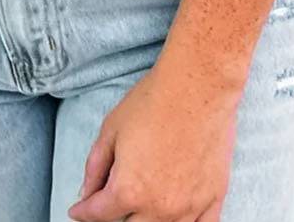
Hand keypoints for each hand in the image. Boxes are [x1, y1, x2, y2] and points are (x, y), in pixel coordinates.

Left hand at [67, 61, 239, 221]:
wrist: (199, 85)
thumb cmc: (154, 101)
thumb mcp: (111, 129)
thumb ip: (95, 167)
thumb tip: (87, 193)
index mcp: (128, 190)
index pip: (98, 214)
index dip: (83, 211)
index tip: (79, 210)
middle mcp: (158, 207)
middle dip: (114, 217)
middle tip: (111, 203)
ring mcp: (189, 208)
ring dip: (146, 221)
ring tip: (141, 205)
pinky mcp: (213, 199)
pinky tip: (174, 218)